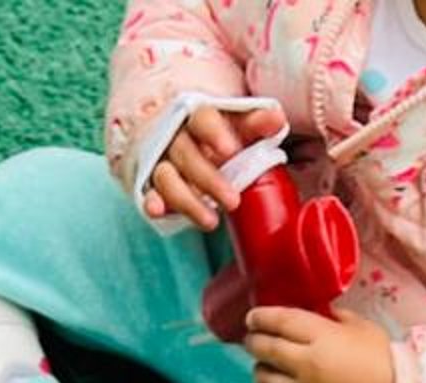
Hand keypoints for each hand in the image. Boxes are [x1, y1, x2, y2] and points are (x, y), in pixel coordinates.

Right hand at [145, 103, 285, 229]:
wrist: (176, 136)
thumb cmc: (215, 134)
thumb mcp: (235, 124)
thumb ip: (255, 122)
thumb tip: (277, 119)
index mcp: (198, 117)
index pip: (203, 119)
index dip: (214, 133)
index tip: (230, 150)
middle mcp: (175, 137)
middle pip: (186, 154)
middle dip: (208, 179)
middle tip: (232, 200)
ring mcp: (161, 161)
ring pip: (167, 178)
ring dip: (187, 200)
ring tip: (211, 221)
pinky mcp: (152, 185)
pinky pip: (148, 193)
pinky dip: (151, 202)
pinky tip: (157, 211)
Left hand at [242, 307, 396, 382]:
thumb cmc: (380, 359)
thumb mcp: (358, 326)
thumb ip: (331, 317)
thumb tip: (313, 313)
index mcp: (321, 337)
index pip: (280, 322)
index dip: (262, 317)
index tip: (253, 317)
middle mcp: (306, 364)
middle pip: (265, 349)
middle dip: (253, 341)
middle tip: (252, 337)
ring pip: (264, 379)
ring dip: (261, 367)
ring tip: (266, 362)